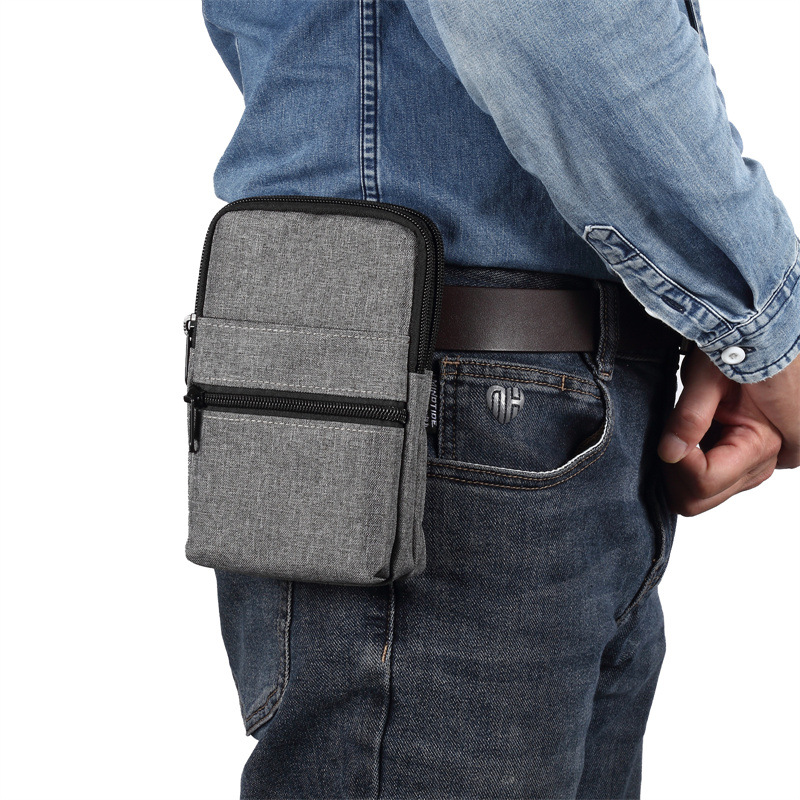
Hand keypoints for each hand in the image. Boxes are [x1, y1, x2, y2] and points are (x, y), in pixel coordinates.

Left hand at [657, 347, 799, 515]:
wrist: (760, 335)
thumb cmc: (741, 347)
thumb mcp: (708, 378)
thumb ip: (689, 417)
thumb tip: (668, 453)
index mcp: (760, 444)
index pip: (704, 480)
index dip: (675, 462)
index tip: (667, 435)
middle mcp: (762, 464)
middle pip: (701, 498)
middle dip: (674, 474)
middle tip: (666, 440)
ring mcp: (754, 467)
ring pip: (702, 496)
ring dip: (679, 472)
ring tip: (677, 434)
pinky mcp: (744, 464)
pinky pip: (708, 482)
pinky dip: (687, 467)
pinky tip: (684, 439)